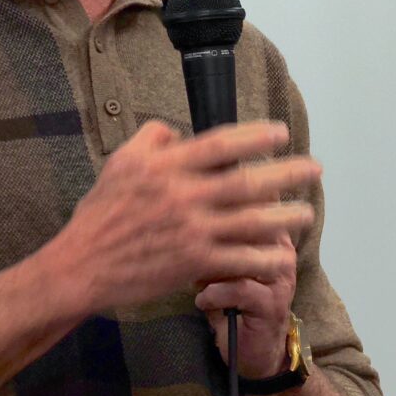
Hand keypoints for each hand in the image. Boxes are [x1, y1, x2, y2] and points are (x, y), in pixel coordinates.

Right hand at [55, 119, 317, 320]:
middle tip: (313, 168)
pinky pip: (241, 259)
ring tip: (306, 212)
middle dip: (287, 173)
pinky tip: (283, 253)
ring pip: (252, 221)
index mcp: (166, 166)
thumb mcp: (119, 163)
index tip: (280, 134)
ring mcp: (191, 231)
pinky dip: (265, 256)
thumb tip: (177, 130)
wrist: (82, 265)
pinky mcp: (194, 264)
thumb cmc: (100, 214)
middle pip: (247, 181)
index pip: (221, 144)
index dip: (255, 137)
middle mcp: (183, 195)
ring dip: (286, 217)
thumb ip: (151, 140)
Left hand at [195, 180, 318, 379]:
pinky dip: (213, 293)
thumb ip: (214, 232)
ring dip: (211, 266)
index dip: (219, 199)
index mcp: (269, 231)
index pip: (250, 199)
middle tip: (185, 244)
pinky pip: (239, 288)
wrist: (256, 350)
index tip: (190, 205)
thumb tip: (182, 207)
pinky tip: (202, 300)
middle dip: (211, 232)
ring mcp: (279, 276)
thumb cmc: (233, 298)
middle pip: (247, 221)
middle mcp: (280, 249)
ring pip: (242, 253)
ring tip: (195, 278)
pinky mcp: (271, 304)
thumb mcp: (224, 260)